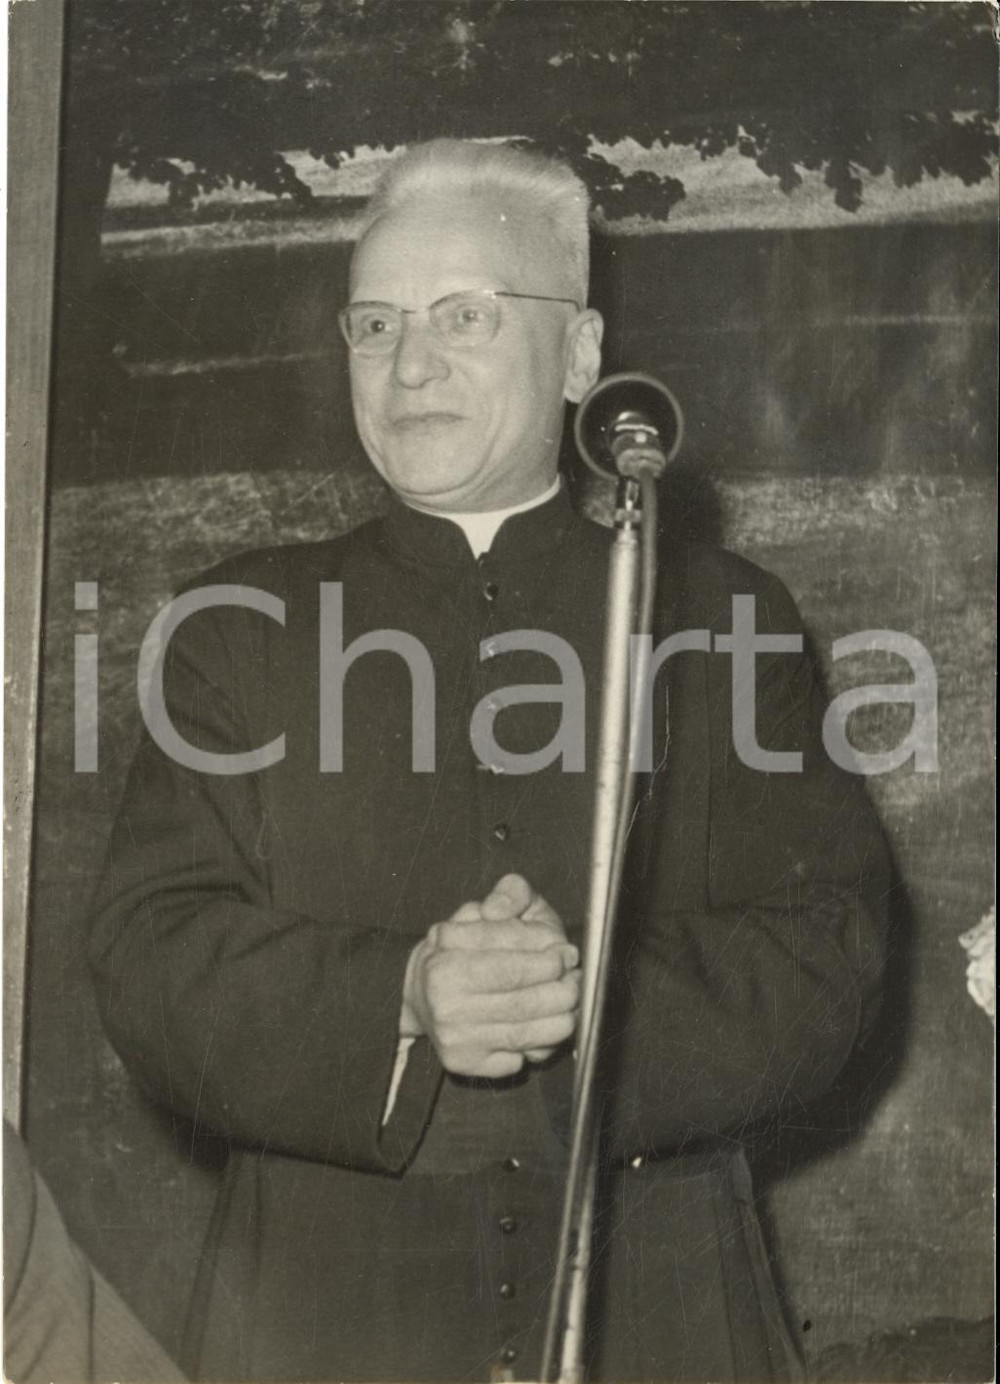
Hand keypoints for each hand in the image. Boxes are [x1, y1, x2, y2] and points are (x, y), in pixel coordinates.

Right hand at [401, 875, 579, 1077]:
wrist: (424, 993)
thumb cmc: (470, 947)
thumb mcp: (490, 908)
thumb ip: (509, 894)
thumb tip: (500, 910)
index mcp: (446, 949)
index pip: (510, 955)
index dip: (548, 955)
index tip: (567, 953)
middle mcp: (443, 994)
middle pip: (521, 998)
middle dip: (561, 989)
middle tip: (574, 979)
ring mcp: (451, 1032)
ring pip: (524, 1031)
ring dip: (561, 1017)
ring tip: (568, 1000)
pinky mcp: (461, 1061)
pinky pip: (516, 1059)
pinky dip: (539, 1045)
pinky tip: (542, 1026)